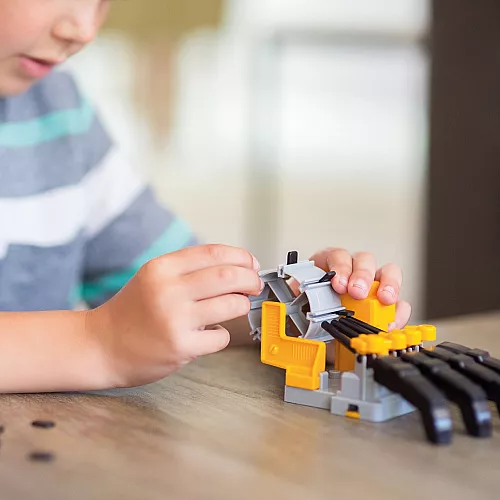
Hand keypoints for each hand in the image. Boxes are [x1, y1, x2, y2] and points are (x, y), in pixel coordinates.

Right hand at [89, 244, 262, 387]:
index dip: (241, 257)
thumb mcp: (153, 278)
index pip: (214, 253)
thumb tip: (236, 268)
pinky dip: (223, 333)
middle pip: (228, 276)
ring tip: (237, 307)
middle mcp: (168, 290)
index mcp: (161, 268)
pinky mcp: (180, 346)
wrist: (100, 345)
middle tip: (254, 285)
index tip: (251, 264)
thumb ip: (188, 270)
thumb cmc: (132, 312)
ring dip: (241, 305)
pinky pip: (221, 336)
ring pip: (232, 305)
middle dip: (250, 279)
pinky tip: (211, 332)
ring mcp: (174, 319)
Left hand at [310, 247, 410, 330]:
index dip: (340, 267)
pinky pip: (399, 303)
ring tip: (384, 299)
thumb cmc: (311, 311)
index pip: (338, 255)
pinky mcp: (386, 304)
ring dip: (388, 284)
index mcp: (330, 265)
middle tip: (357, 292)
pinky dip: (398, 311)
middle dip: (362, 275)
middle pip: (364, 259)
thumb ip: (305, 302)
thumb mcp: (304, 304)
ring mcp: (373, 285)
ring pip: (388, 272)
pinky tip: (390, 321)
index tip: (338, 284)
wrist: (317, 330)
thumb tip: (303, 307)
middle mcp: (354, 270)